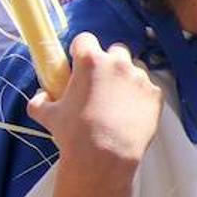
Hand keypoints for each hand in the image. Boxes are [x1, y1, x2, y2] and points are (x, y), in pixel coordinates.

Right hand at [27, 33, 161, 174]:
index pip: (85, 39)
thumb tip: (41, 95)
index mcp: (90, 61)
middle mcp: (118, 63)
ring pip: (134, 69)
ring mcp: (140, 78)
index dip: (81, 50)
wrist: (106, 156)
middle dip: (109, 62)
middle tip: (101, 83)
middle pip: (115, 51)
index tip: (79, 63)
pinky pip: (148, 89)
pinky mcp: (156, 94)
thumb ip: (40, 100)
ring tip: (117, 102)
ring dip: (126, 79)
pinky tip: (131, 113)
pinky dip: (140, 97)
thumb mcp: (47, 115)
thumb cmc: (74, 134)